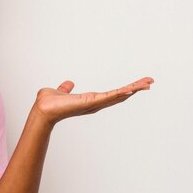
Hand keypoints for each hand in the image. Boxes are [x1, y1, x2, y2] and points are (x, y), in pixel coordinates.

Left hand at [31, 77, 153, 126]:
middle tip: (149, 82)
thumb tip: (68, 83)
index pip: (111, 94)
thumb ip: (65, 88)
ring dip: (133, 89)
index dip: (125, 90)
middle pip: (120, 95)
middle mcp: (95, 103)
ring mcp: (94, 104)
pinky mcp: (90, 102)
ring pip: (118, 95)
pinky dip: (119, 93)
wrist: (42, 110)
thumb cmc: (49, 103)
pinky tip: (131, 89)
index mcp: (90, 100)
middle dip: (135, 89)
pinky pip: (108, 96)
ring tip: (147, 83)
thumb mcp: (60, 91)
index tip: (136, 85)